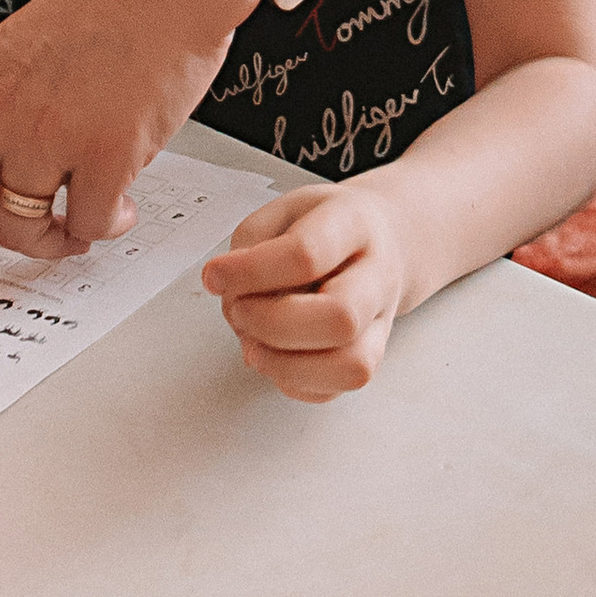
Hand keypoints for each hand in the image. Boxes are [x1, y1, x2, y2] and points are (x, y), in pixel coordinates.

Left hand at [0, 0, 253, 293]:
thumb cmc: (118, 1)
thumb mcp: (33, 43)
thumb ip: (8, 101)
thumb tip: (4, 166)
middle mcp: (4, 107)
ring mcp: (51, 132)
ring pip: (18, 226)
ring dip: (49, 240)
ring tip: (85, 218)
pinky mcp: (106, 154)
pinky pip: (87, 226)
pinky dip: (106, 226)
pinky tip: (124, 206)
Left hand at [204, 179, 410, 398]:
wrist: (381, 238)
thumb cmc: (328, 223)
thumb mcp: (285, 207)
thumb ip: (251, 245)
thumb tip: (234, 298)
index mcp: (354, 224)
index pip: (307, 254)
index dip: (251, 271)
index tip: (214, 276)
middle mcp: (376, 277)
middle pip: (341, 317)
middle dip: (273, 324)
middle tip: (240, 310)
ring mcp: (379, 322)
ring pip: (350, 365)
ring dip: (287, 366)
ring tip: (253, 345)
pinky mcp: (371, 356)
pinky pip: (336, 388)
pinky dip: (294, 382)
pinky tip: (275, 356)